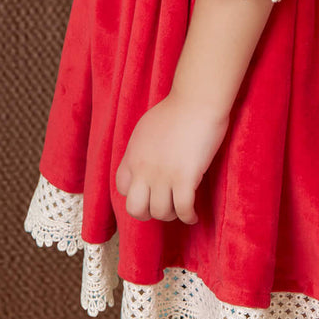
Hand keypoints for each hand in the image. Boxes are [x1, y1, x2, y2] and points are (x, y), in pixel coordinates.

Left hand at [116, 92, 229, 224]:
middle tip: (163, 207)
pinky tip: (194, 215)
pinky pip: (183, 209)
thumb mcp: (147, 128)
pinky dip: (189, 217)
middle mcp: (144, 170)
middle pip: (136, 209)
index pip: (122, 188)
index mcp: (133, 156)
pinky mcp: (185, 179)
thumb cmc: (177, 108)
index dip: (135, 194)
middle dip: (149, 213)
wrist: (196, 101)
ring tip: (181, 209)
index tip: (149, 192)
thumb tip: (148, 161)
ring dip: (172, 215)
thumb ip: (142, 149)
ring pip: (161, 213)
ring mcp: (164, 176)